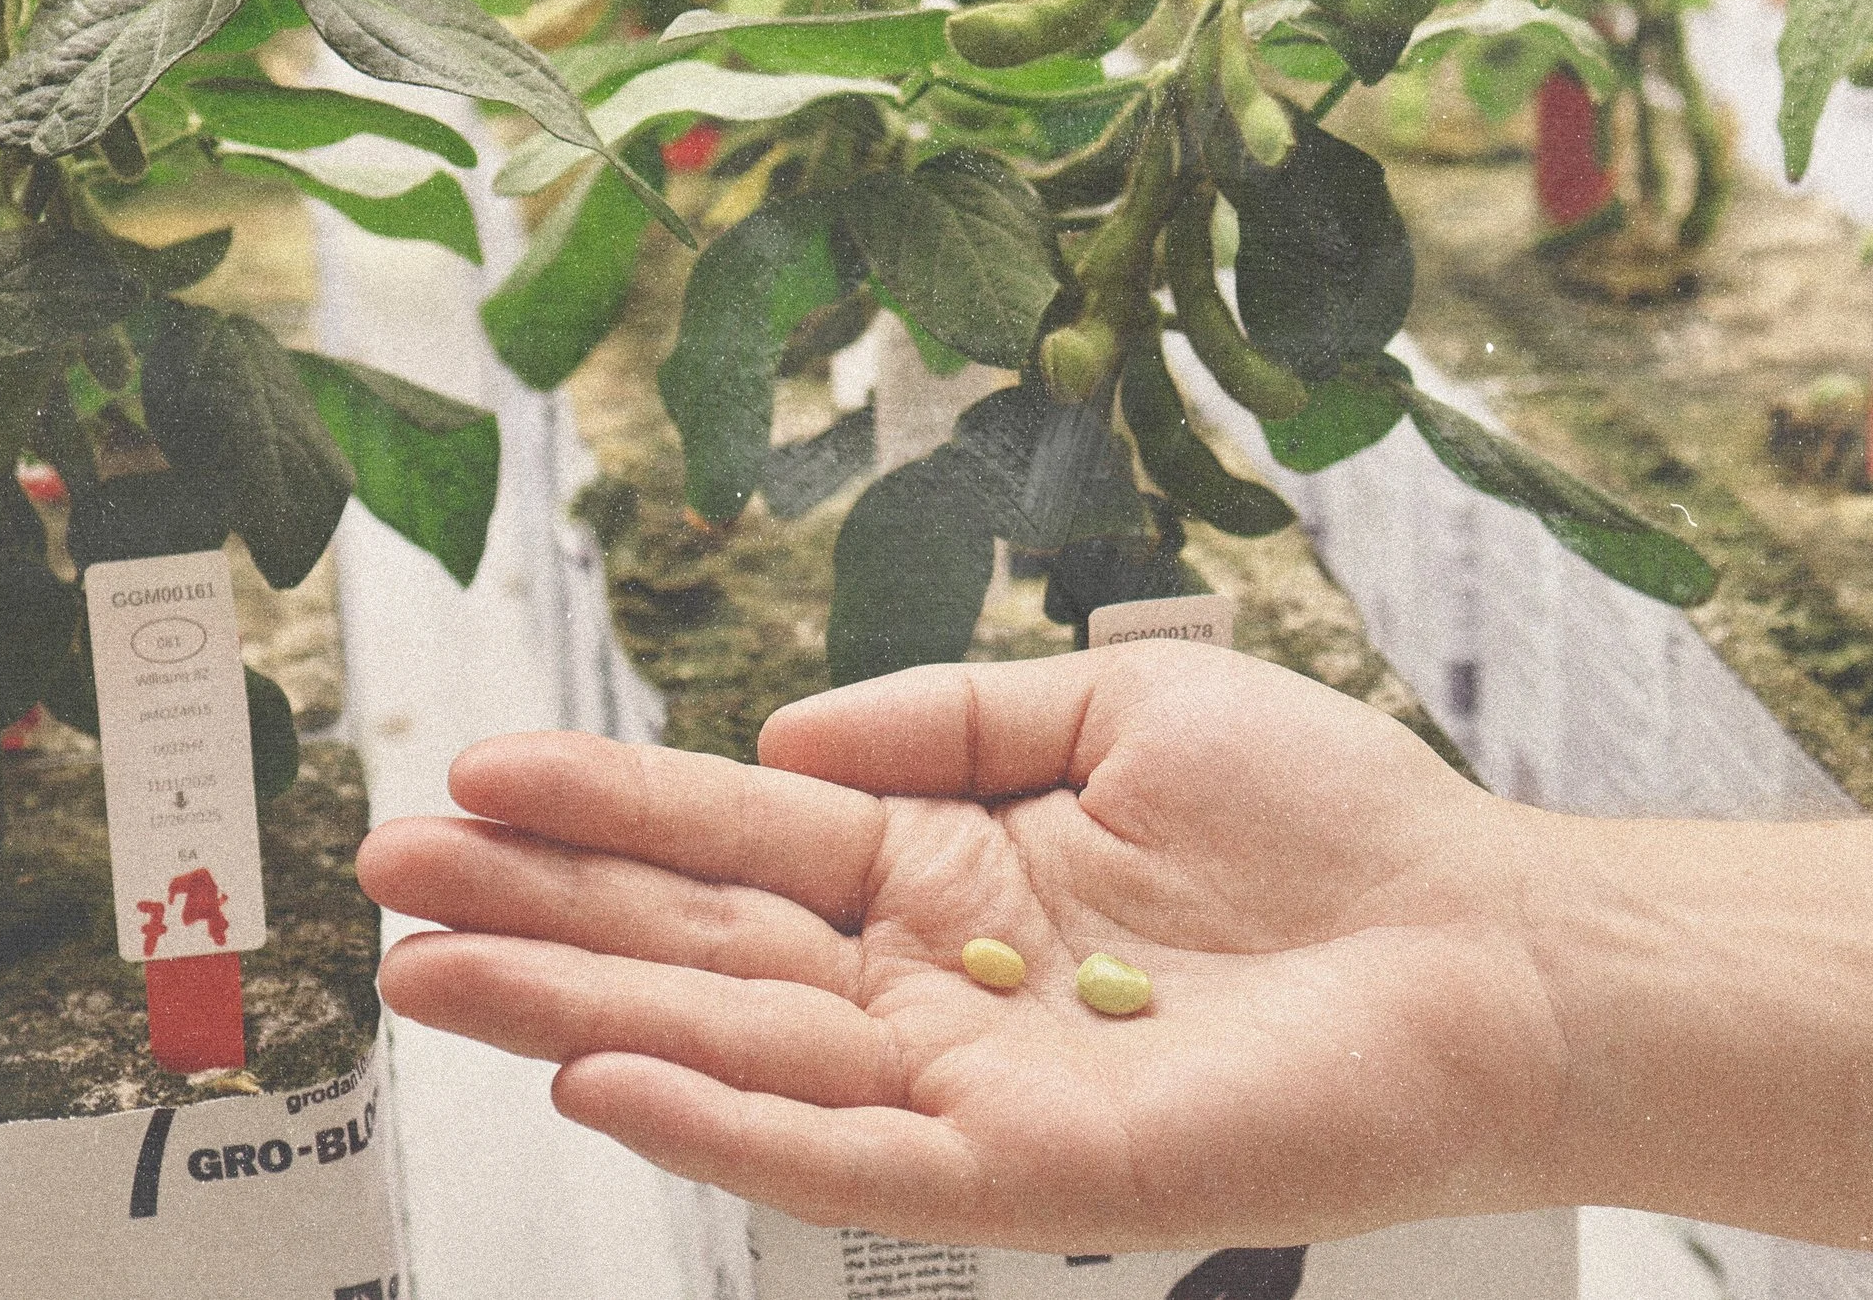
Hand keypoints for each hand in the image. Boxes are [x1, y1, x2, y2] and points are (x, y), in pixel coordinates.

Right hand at [357, 643, 1572, 1250]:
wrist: (1481, 944)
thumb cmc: (1332, 823)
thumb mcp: (1123, 701)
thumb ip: (954, 711)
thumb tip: (789, 723)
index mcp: (951, 864)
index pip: (745, 831)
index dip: (610, 803)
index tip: (478, 769)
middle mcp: (935, 977)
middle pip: (707, 942)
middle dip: (547, 908)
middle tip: (391, 873)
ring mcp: (970, 1080)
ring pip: (744, 1049)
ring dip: (583, 1013)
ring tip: (435, 974)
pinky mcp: (1031, 1170)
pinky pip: (851, 1163)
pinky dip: (728, 1126)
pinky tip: (607, 1079)